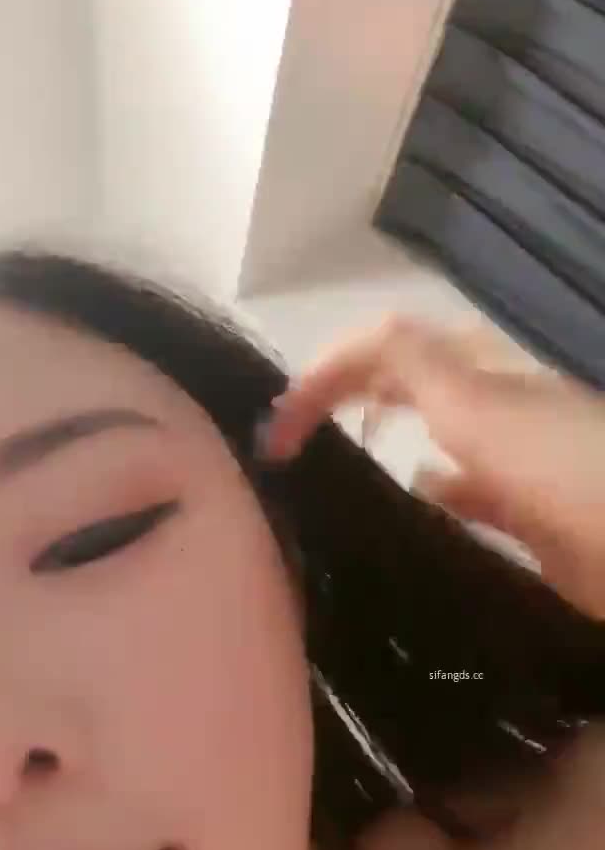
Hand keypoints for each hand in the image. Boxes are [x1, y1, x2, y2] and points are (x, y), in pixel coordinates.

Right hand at [263, 317, 604, 619]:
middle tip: (284, 441)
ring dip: (377, 438)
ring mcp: (509, 455)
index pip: (384, 349)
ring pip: (427, 431)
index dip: (324, 374)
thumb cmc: (574, 477)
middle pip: (401, 380)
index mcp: (477, 377)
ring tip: (326, 471)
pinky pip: (460, 490)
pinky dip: (423, 494)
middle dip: (341, 395)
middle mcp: (489, 404)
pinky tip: (401, 513)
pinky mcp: (525, 510)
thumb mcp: (485, 411)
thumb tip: (359, 336)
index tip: (276, 429)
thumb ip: (420, 368)